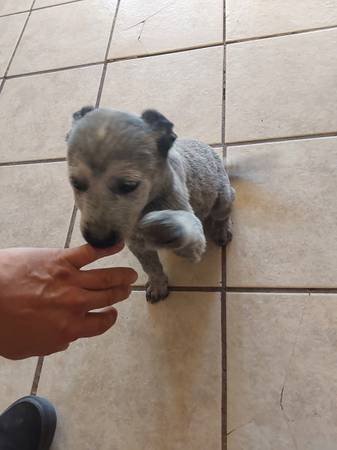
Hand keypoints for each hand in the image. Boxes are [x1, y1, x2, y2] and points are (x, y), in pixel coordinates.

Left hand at [0, 243, 136, 359]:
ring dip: (122, 276)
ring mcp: (71, 281)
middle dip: (120, 294)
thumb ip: (52, 344)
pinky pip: (90, 253)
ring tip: (131, 274)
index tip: (111, 314)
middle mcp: (76, 305)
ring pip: (106, 278)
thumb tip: (66, 338)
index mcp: (68, 328)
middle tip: (126, 289)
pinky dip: (107, 248)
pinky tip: (118, 244)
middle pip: (107, 298)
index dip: (109, 318)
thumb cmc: (1, 325)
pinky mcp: (62, 260)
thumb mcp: (26, 348)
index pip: (100, 324)